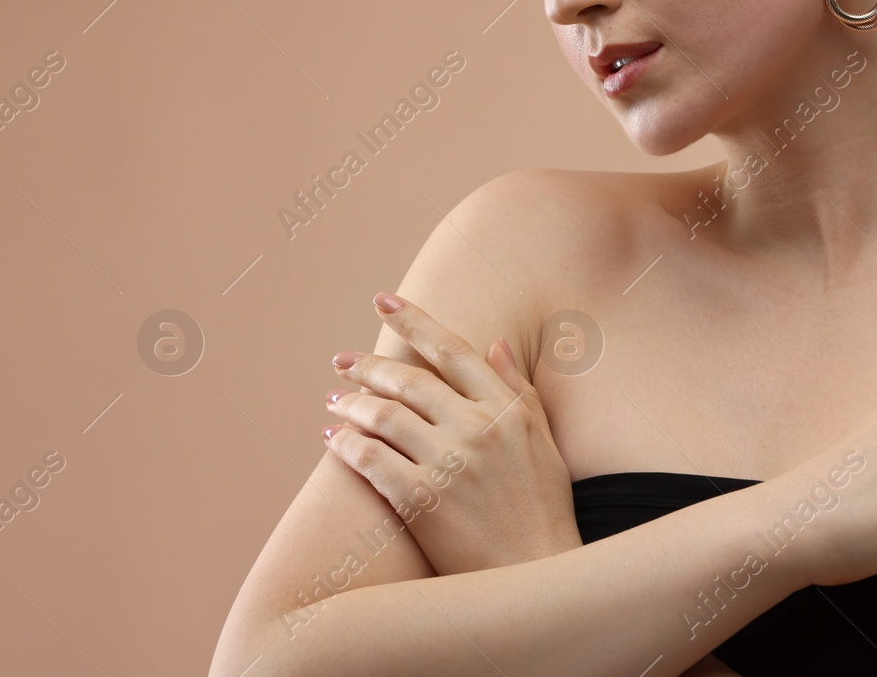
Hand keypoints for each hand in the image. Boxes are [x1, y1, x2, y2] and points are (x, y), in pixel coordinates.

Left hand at [323, 292, 581, 575]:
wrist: (535, 576)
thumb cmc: (543, 509)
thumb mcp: (543, 441)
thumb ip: (518, 389)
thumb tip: (495, 342)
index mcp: (507, 409)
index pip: (452, 350)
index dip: (414, 320)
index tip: (383, 300)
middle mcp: (477, 428)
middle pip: (408, 380)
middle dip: (367, 365)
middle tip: (341, 361)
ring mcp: (448, 464)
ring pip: (382, 415)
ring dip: (351, 403)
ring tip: (334, 401)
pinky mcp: (421, 500)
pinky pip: (369, 459)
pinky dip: (344, 444)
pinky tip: (332, 440)